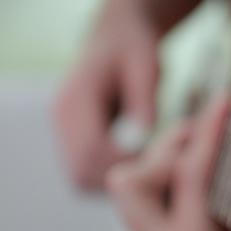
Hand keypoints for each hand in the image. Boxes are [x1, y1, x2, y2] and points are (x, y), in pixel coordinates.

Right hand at [55, 0, 160, 188]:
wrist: (117, 41)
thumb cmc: (135, 50)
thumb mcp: (146, 67)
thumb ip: (144, 101)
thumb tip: (143, 138)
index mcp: (76, 98)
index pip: (91, 149)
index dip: (125, 163)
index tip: (157, 159)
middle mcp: (62, 118)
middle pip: (82, 170)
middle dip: (122, 175)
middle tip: (156, 166)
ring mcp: (65, 132)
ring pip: (82, 177)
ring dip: (116, 178)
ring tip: (148, 162)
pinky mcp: (74, 141)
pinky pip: (88, 172)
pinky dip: (112, 174)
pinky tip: (139, 160)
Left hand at [106, 98, 230, 230]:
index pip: (187, 183)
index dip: (207, 137)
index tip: (225, 104)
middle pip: (131, 184)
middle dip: (166, 147)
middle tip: (209, 130)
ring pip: (131, 193)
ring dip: (163, 160)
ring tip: (207, 144)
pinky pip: (151, 204)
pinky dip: (171, 178)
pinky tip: (208, 171)